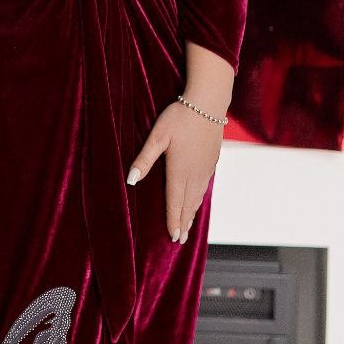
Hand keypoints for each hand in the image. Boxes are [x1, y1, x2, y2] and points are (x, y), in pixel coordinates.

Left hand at [127, 100, 222, 244]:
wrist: (208, 103)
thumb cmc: (179, 117)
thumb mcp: (157, 137)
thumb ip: (144, 159)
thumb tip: (131, 181)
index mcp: (179, 171)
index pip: (175, 202)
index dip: (173, 220)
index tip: (173, 237)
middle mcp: (195, 174)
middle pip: (188, 204)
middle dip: (184, 223)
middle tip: (181, 240)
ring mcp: (206, 168)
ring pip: (198, 197)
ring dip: (192, 213)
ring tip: (188, 227)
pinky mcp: (212, 161)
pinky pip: (205, 187)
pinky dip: (200, 200)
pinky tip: (198, 201)